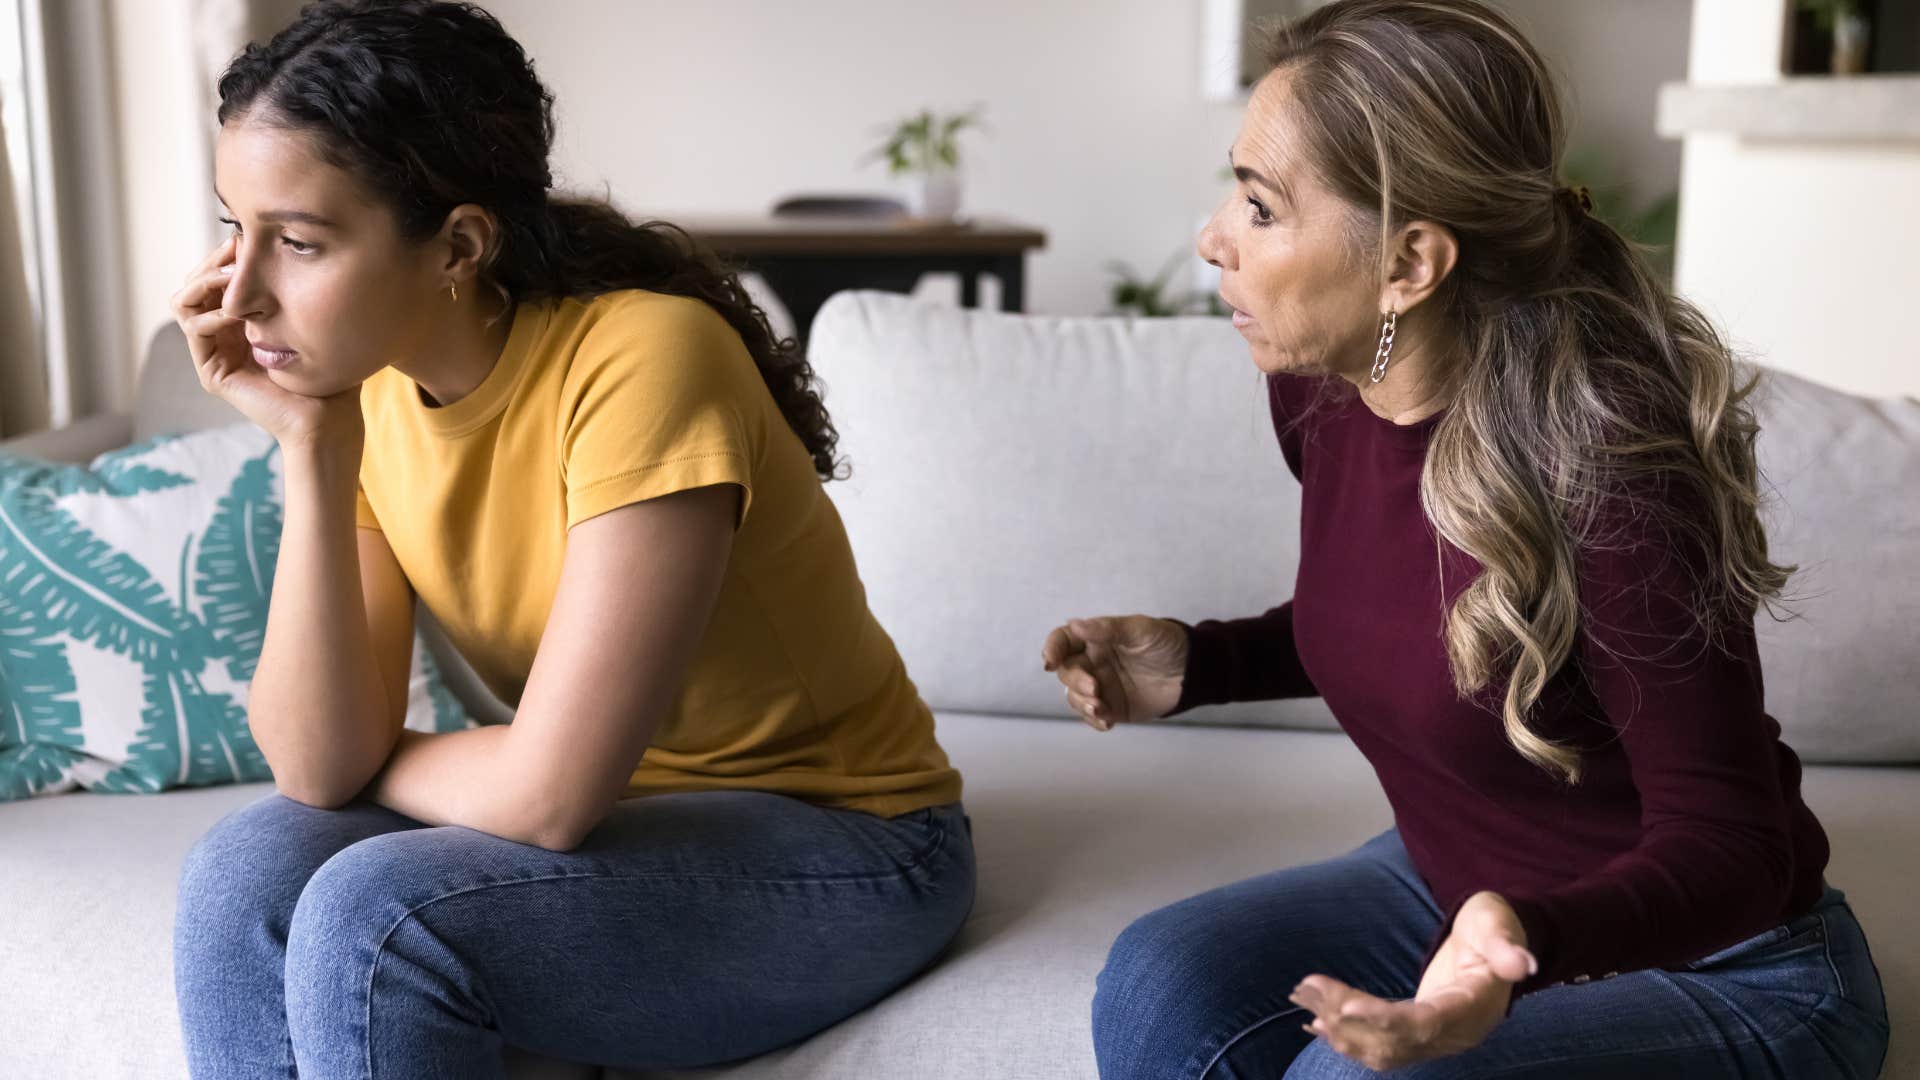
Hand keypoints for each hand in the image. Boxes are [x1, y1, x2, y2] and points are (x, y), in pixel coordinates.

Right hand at [169, 234, 363, 450]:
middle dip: (211, 262)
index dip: (225, 255)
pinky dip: (212, 314)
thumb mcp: (312, 319)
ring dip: (205, 282)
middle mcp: (223, 335)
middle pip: (194, 284)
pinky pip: (195, 330)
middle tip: (235, 248)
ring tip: (233, 275)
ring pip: (184, 302)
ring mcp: (214, 353)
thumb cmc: (331, 370)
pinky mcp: (212, 372)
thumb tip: (293, 245)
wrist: (330, 418)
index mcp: (242, 321)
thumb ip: (295, 288)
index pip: (215, 277)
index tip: (246, 237)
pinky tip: (236, 310)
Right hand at [1040, 615, 1186, 729]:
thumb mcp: (1140, 630)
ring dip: (1082, 704)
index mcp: (1096, 639)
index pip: (1064, 641)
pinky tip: (1107, 723)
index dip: (1052, 648)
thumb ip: (1107, 629)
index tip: (1050, 661)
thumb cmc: (1166, 643)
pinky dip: (1094, 721)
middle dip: (1075, 682)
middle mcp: (1094, 662)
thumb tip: (1074, 624)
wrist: (1192, 671)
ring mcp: (1102, 686)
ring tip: (1101, 709)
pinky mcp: (1113, 707)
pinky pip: (1093, 716)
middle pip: (1067, 672)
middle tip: (1095, 689)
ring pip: (1075, 696)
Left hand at [1289, 891, 1536, 1070]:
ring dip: (1338, 1028)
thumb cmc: (1494, 927)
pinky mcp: (1417, 1034)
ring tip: (1303, 998)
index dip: (1384, 1021)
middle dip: (1346, 1017)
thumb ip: (1506, 946)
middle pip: (1393, 1038)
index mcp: (1473, 1009)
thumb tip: (1524, 964)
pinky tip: (1314, 1022)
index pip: (1424, 1024)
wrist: (1497, 944)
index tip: (1345, 1008)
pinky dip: (1345, 1036)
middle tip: (1308, 987)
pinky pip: (1378, 1045)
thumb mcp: (1500, 926)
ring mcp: (1434, 1039)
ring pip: (1380, 1047)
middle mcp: (1453, 1034)